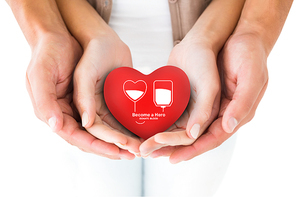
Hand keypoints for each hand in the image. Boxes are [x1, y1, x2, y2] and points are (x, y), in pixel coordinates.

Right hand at [26, 33, 133, 159]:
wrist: (70, 35)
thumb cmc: (51, 52)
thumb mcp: (49, 73)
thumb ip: (57, 100)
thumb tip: (66, 126)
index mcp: (56, 112)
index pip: (77, 137)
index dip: (97, 146)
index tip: (117, 152)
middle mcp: (71, 113)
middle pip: (93, 138)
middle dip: (112, 147)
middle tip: (133, 154)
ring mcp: (85, 107)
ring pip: (103, 130)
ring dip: (120, 140)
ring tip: (138, 147)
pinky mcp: (97, 100)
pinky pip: (110, 117)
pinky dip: (121, 126)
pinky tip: (135, 131)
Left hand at [152, 33, 267, 162]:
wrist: (238, 35)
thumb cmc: (249, 54)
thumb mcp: (250, 77)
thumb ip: (239, 104)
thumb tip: (225, 128)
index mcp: (234, 114)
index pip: (212, 139)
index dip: (193, 150)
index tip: (173, 158)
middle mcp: (218, 114)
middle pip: (194, 137)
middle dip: (173, 147)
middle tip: (150, 153)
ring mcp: (206, 105)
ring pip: (184, 127)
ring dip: (166, 137)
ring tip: (146, 145)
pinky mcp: (195, 96)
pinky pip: (180, 112)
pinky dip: (167, 120)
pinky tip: (151, 124)